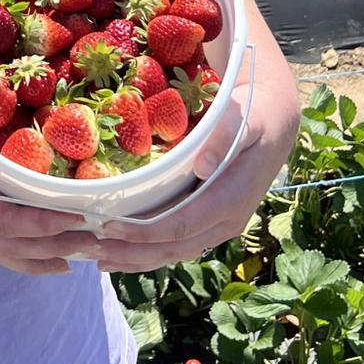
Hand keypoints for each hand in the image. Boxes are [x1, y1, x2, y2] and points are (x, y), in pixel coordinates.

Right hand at [0, 119, 112, 276]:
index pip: (8, 219)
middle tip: (102, 243)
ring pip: (9, 250)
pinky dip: (24, 257)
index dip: (45, 221)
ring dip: (48, 254)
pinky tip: (44, 258)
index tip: (82, 217)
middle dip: (59, 243)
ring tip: (85, 256)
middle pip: (17, 242)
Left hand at [93, 0, 302, 274]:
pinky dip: (145, 250)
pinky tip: (115, 250)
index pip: (187, 223)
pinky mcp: (211, 218)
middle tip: (85, 247)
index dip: (147, 232)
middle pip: (176, 246)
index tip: (109, 227)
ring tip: (91, 255)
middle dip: (131, 252)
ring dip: (133, 258)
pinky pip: (178, 241)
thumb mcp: (246, 109)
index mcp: (238, 193)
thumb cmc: (254, 104)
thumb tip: (203, 165)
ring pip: (175, 251)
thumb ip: (225, 132)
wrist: (277, 108)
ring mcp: (220, 221)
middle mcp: (230, 216)